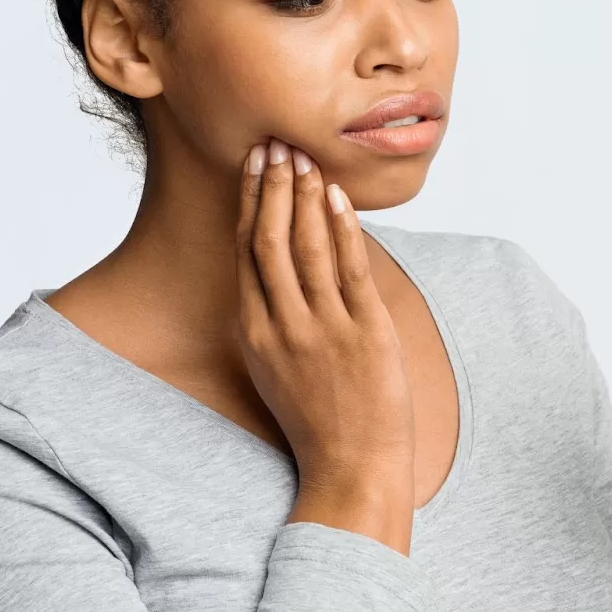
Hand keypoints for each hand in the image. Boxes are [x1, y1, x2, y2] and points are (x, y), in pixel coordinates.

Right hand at [234, 137, 415, 543]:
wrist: (352, 467)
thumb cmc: (317, 418)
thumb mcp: (274, 367)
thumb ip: (271, 317)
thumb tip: (274, 265)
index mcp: (254, 332)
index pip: (246, 251)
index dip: (251, 202)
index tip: (255, 164)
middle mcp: (282, 326)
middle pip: (270, 240)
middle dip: (273, 186)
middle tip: (275, 144)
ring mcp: (323, 329)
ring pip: (307, 247)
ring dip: (305, 197)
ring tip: (304, 158)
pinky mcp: (364, 334)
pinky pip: (350, 270)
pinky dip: (343, 228)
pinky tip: (338, 196)